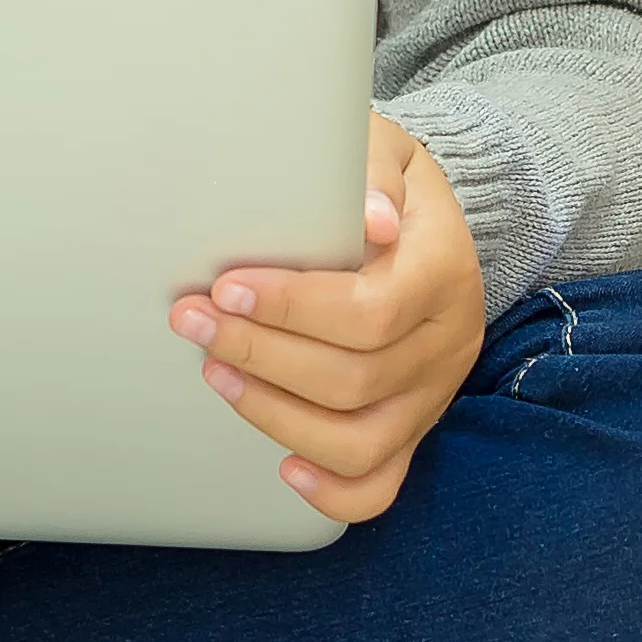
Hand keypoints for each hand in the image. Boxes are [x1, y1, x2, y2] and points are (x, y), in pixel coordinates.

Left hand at [173, 113, 484, 525]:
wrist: (426, 221)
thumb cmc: (386, 183)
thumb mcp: (386, 149)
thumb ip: (371, 169)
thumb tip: (370, 217)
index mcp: (444, 270)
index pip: (372, 311)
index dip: (292, 308)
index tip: (227, 288)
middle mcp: (447, 340)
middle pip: (355, 379)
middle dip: (260, 354)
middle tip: (194, 322)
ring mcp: (432, 393)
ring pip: (360, 441)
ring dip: (276, 415)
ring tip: (217, 373)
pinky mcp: (413, 427)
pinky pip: (381, 485)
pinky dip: (331, 491)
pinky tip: (283, 466)